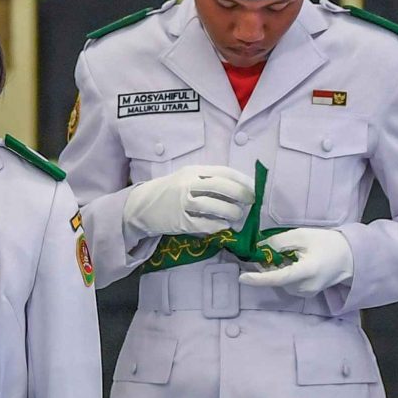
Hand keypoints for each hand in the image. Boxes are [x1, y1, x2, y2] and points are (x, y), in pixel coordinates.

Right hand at [120, 164, 254, 248]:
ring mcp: (181, 202)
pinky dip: (216, 226)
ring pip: (212, 205)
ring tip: (237, 216)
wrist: (142, 206)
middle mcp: (187, 183)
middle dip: (240, 194)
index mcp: (192, 170)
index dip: (242, 179)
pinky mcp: (178, 220)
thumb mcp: (187, 178)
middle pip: (220, 186)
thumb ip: (208, 180)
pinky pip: (202, 224)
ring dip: (230, 211)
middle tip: (251, 202)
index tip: (255, 187)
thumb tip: (240, 188)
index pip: (223, 171)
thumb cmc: (171, 191)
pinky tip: (224, 226)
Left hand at [239, 226, 354, 296]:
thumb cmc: (327, 243)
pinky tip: (290, 262)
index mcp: (307, 272)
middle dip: (266, 267)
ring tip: (284, 254)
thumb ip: (279, 242)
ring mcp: (306, 293)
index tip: (242, 278)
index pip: (279, 278)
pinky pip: (287, 284)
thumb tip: (260, 248)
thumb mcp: (302, 235)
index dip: (259, 278)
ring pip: (280, 282)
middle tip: (262, 251)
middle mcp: (305, 287)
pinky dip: (282, 273)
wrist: (349, 257)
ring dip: (274, 269)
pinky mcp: (306, 294)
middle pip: (277, 279)